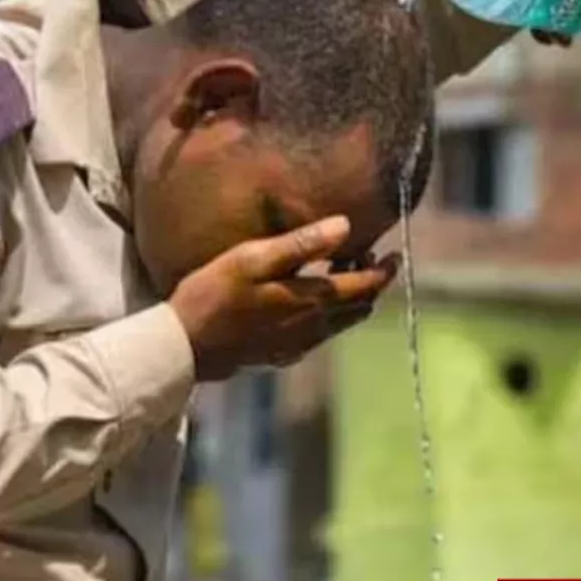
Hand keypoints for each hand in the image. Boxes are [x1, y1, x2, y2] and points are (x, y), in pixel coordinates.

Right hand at [169, 216, 398, 381]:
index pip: (365, 286)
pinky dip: (329, 315)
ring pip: (343, 323)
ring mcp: (300, 345)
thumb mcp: (254, 258)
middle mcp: (315, 327)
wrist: (187, 346)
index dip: (384, 271)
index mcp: (313, 300)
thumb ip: (301, 243)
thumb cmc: (215, 294)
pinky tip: (308, 301)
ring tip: (337, 272)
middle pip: (360, 307)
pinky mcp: (284, 355)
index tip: (393, 254)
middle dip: (370, 282)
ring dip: (350, 299)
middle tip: (364, 256)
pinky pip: (321, 334)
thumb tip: (346, 226)